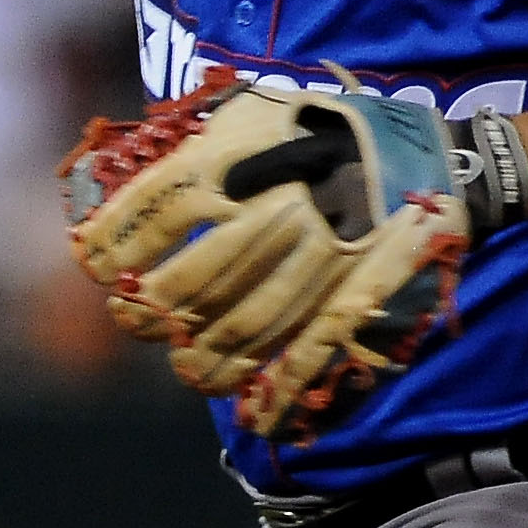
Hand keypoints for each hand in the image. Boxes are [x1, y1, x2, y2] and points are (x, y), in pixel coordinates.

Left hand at [61, 83, 464, 441]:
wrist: (438, 159)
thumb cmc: (333, 130)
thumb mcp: (259, 110)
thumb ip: (201, 142)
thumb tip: (131, 162)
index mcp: (239, 161)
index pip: (152, 212)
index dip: (109, 245)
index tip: (89, 262)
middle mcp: (270, 214)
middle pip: (184, 282)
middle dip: (144, 309)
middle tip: (127, 317)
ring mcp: (313, 265)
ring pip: (236, 329)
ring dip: (197, 357)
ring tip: (179, 361)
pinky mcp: (353, 300)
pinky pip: (307, 356)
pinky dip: (276, 394)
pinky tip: (251, 417)